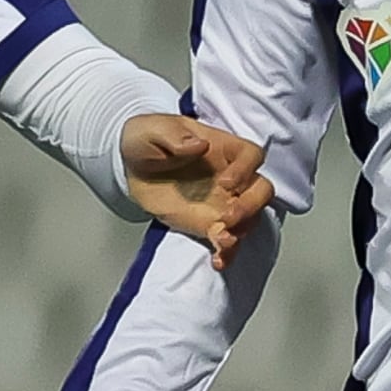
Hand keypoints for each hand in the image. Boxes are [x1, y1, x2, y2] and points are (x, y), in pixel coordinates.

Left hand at [120, 114, 276, 263]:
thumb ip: (174, 136)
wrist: (130, 168)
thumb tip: (199, 145)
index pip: (251, 155)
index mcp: (222, 148)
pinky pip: (228, 240)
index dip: (245, 170)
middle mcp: (230, 176)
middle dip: (250, 206)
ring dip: (240, 231)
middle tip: (228, 217)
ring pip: (250, 218)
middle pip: (261, 190)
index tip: (225, 182)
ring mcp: (223, 202)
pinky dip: (228, 253)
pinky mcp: (210, 224)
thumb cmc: (146, 140)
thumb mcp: (152, 130)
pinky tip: (218, 260)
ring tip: (220, 238)